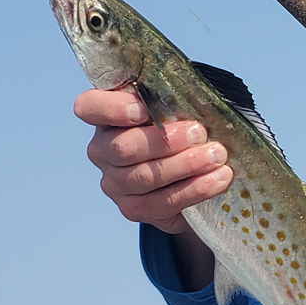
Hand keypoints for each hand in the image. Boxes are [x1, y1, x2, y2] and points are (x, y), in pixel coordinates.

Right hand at [75, 89, 232, 234]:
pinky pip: (162, 202)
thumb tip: (193, 95)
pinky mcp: (133, 209)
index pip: (89, 107)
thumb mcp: (172, 104)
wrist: (187, 169)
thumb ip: (171, 97)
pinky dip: (194, 190)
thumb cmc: (177, 126)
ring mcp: (114, 183)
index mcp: (106, 116)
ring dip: (185, 165)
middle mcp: (102, 150)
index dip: (112, 108)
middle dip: (165, 141)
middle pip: (123, 148)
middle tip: (199, 133)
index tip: (142, 109)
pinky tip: (217, 180)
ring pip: (145, 176)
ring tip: (217, 156)